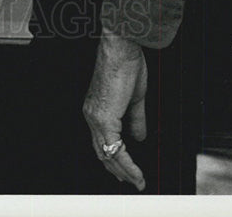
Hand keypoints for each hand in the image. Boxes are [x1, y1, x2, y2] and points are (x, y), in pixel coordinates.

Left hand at [82, 32, 147, 191]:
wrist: (121, 49)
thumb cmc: (125, 65)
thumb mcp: (134, 98)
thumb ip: (135, 120)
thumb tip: (139, 137)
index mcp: (96, 108)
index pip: (102, 141)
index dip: (114, 158)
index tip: (126, 170)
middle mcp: (92, 114)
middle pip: (102, 151)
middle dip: (117, 170)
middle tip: (131, 182)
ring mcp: (96, 117)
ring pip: (108, 153)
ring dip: (123, 171)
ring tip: (137, 182)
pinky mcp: (104, 117)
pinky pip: (116, 148)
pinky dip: (127, 163)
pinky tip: (136, 172)